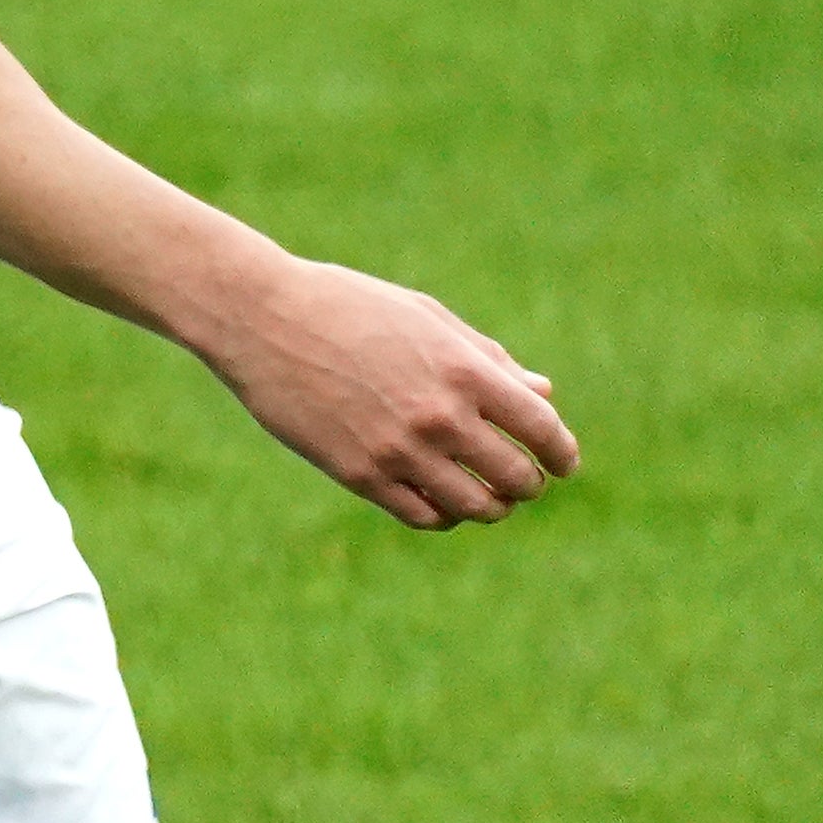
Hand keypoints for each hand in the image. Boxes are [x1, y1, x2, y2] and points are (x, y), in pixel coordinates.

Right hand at [194, 254, 576, 528]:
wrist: (260, 317)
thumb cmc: (347, 306)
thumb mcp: (426, 318)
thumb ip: (487, 359)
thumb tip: (542, 394)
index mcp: (462, 369)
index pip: (542, 429)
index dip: (561, 453)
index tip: (561, 463)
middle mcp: (438, 415)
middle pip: (515, 476)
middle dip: (527, 483)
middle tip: (522, 480)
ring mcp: (398, 449)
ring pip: (475, 506)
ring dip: (492, 507)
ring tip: (487, 498)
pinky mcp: (359, 474)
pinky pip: (424, 515)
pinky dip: (445, 515)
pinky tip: (443, 501)